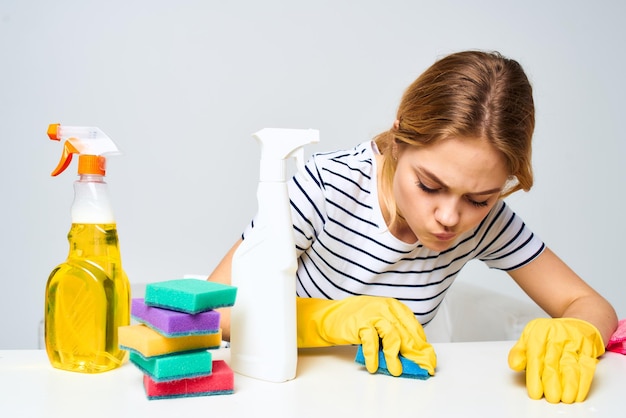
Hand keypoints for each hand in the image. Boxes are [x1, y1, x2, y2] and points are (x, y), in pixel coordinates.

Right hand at [296, 295, 435, 375]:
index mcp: (395, 307)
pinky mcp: (360, 323)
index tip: (428, 361)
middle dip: (415, 355)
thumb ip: (397, 334)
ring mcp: (373, 314)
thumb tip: (414, 356)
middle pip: (406, 334)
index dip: (422, 346)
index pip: (414, 328)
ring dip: (395, 357)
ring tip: (396, 371)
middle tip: (420, 369)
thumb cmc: (358, 321)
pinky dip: (373, 357)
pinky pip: (371, 342)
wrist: (331, 316)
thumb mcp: (381, 323)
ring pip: (392, 337)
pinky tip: (374, 367)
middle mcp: (387, 308)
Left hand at [508, 318, 604, 402]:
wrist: (575, 325)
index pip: (536, 355)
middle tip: (550, 397)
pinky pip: (587, 368)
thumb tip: (515, 365)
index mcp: (540, 333)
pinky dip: (583, 383)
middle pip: (553, 362)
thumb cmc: (549, 335)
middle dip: (552, 382)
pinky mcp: (588, 351)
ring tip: (565, 398)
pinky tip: (577, 394)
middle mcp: (558, 336)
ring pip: (571, 366)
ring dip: (569, 385)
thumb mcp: (529, 337)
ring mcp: (574, 343)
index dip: (535, 375)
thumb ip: (519, 352)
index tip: (535, 391)